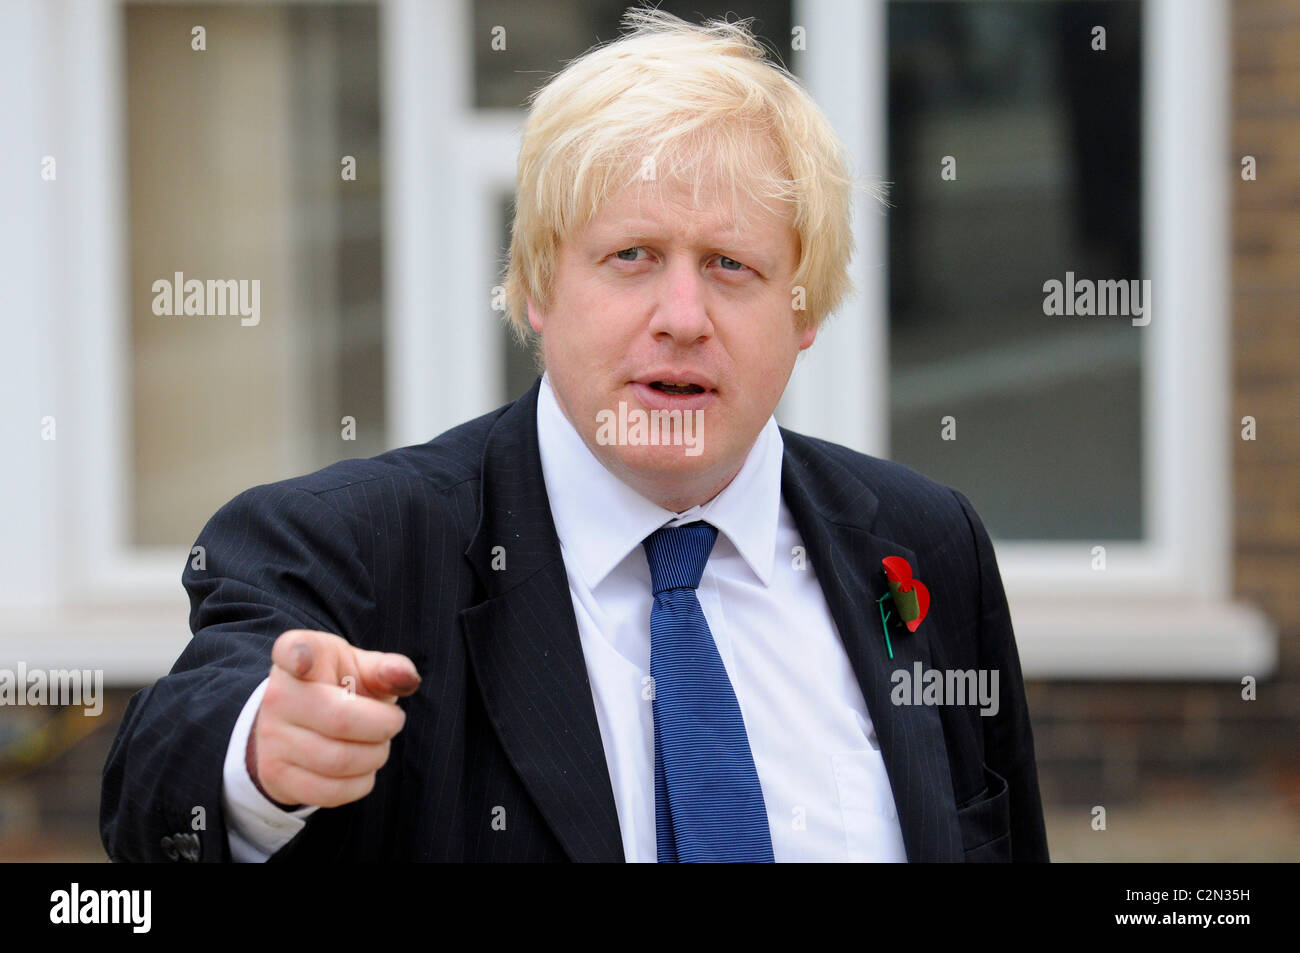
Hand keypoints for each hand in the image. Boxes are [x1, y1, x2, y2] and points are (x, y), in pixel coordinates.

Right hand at [247, 629, 419, 808]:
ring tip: (377, 744)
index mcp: (299, 654)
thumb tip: (406, 677)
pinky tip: (362, 768)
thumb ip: (387, 669)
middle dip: (384, 726)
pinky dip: (360, 783)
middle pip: (342, 720)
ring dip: (376, 756)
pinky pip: (330, 792)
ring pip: (339, 761)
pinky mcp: (276, 775)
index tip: (302, 662)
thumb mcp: (360, 667)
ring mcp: (271, 738)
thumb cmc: (340, 687)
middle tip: (392, 722)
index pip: (293, 650)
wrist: (299, 722)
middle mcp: (277, 695)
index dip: (298, 656)